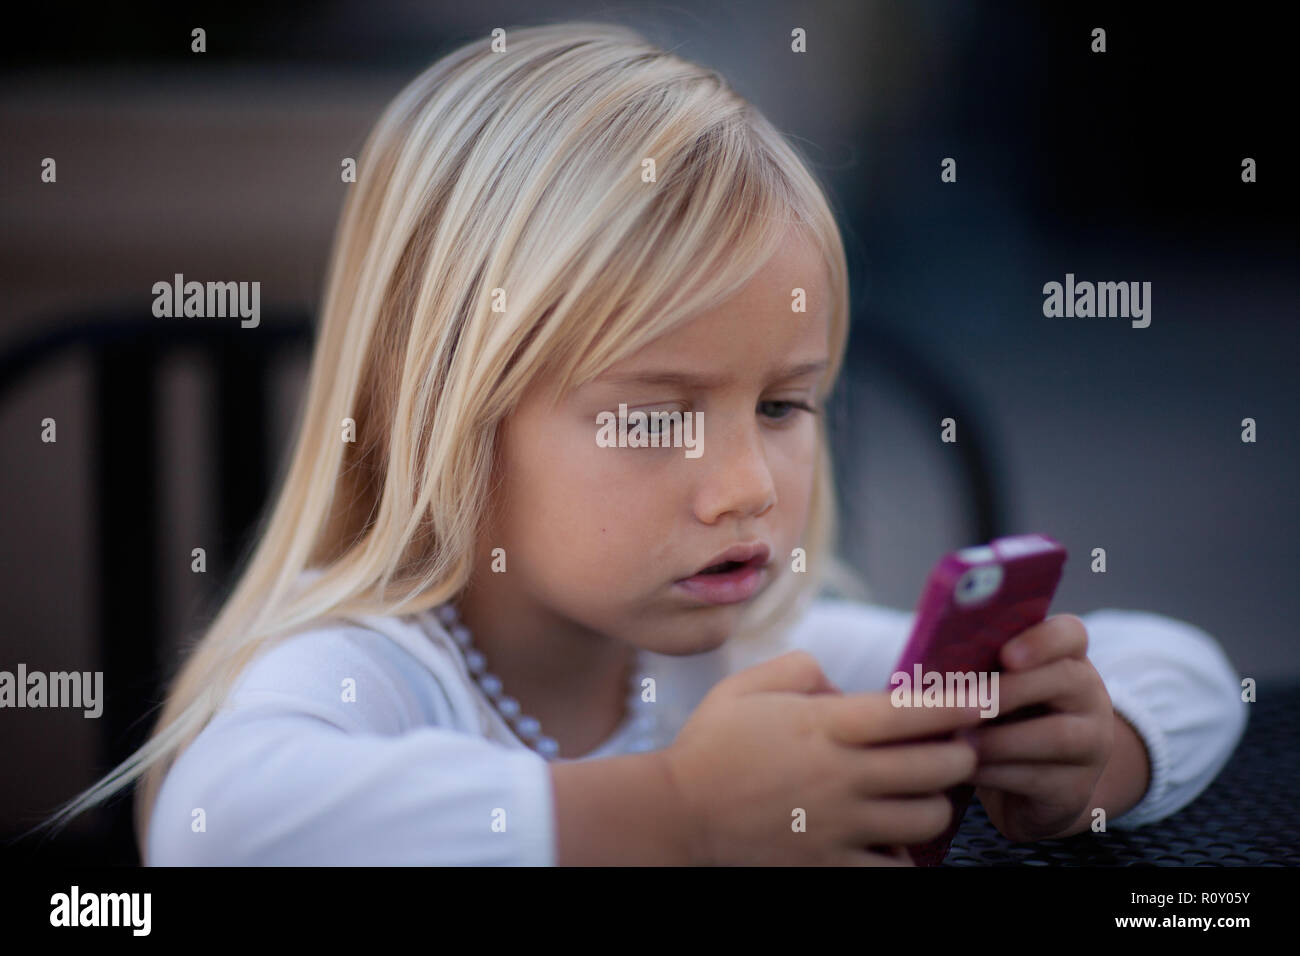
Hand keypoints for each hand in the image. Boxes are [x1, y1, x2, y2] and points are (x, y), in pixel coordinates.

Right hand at [662, 650, 984, 864]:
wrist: (676, 814)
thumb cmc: (712, 743)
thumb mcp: (750, 685)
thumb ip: (804, 669)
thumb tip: (846, 690)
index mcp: (824, 726)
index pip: (911, 712)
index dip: (958, 702)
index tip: (985, 696)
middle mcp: (841, 776)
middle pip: (937, 766)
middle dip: (961, 754)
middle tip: (958, 747)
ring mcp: (839, 825)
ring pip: (928, 818)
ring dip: (938, 803)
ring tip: (926, 793)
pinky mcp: (829, 864)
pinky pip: (896, 868)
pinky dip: (907, 854)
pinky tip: (896, 838)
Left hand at [966, 614, 1113, 841]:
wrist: (1023, 791)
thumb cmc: (996, 723)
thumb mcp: (988, 689)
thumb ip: (974, 670)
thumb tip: (930, 660)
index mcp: (1065, 660)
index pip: (1069, 633)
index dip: (1042, 640)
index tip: (1006, 655)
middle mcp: (1088, 697)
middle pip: (1066, 679)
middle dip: (1010, 690)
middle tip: (965, 702)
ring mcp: (1092, 744)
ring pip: (1057, 735)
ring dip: (1000, 738)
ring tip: (959, 740)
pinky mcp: (1076, 788)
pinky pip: (1040, 778)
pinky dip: (996, 773)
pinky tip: (965, 768)